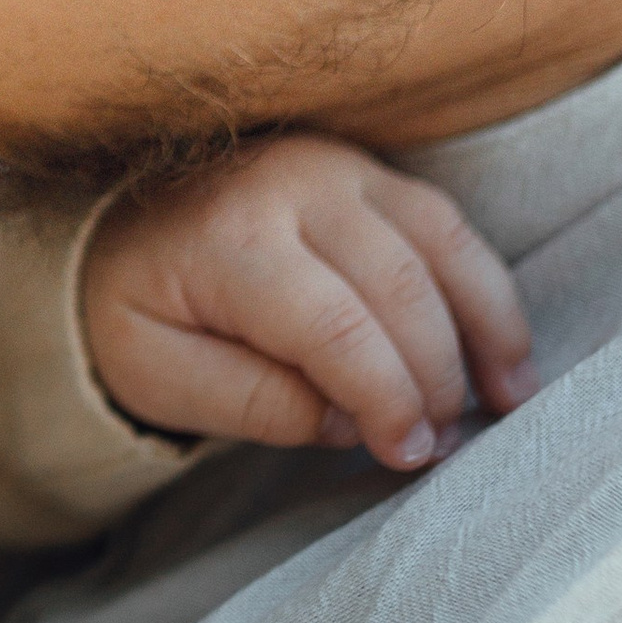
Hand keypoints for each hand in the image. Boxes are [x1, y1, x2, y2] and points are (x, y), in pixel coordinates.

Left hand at [85, 134, 534, 471]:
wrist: (115, 224)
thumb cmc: (136, 307)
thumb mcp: (156, 373)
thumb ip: (251, 402)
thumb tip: (350, 422)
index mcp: (228, 239)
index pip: (333, 326)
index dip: (385, 396)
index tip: (408, 454)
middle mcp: (290, 187)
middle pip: (400, 285)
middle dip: (435, 376)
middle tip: (442, 448)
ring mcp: (337, 169)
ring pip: (441, 246)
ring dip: (487, 329)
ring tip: (506, 403)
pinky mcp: (368, 172)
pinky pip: (447, 226)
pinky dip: (484, 290)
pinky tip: (503, 352)